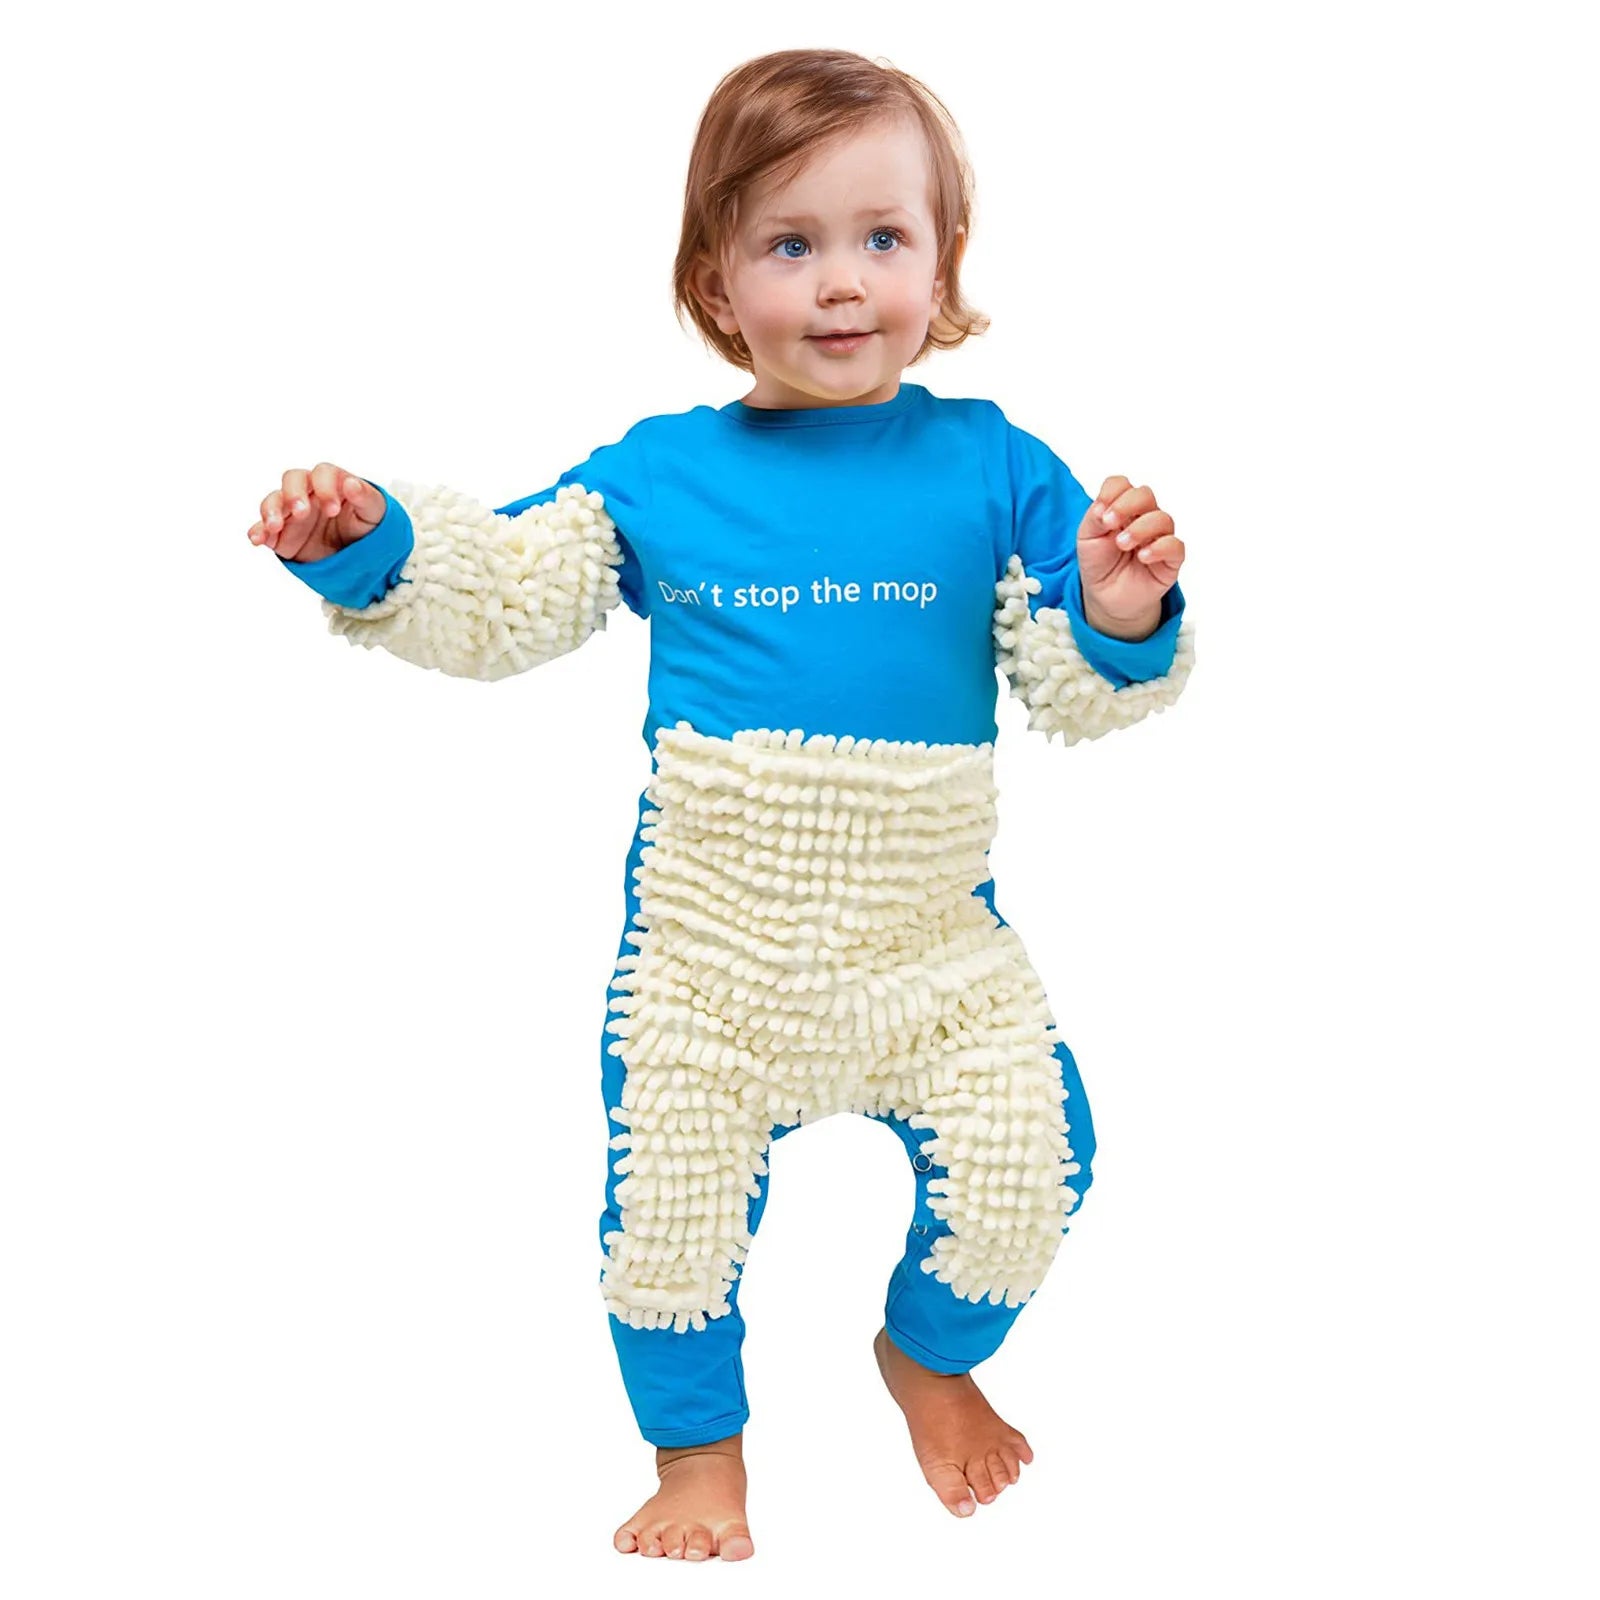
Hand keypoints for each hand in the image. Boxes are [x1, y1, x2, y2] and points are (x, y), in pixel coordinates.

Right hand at [248, 462, 385, 562]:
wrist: (359, 553)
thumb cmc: (367, 523)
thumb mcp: (375, 511)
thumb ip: (365, 496)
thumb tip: (352, 483)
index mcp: (331, 482)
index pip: (323, 473)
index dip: (325, 487)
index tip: (333, 509)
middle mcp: (307, 492)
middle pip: (292, 480)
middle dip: (294, 494)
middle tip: (302, 512)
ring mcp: (291, 512)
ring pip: (273, 501)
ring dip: (271, 511)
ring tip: (275, 526)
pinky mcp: (281, 533)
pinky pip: (263, 529)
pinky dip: (258, 532)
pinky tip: (258, 539)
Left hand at [1076, 475, 1185, 635]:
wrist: (1107, 597)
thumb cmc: (1099, 564)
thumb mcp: (1086, 539)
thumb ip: (1094, 518)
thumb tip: (1103, 505)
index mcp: (1121, 509)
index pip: (1122, 485)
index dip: (1112, 492)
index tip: (1100, 513)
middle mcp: (1143, 518)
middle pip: (1145, 494)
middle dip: (1126, 505)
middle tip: (1109, 524)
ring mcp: (1158, 537)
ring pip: (1162, 518)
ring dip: (1140, 529)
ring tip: (1122, 544)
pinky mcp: (1170, 559)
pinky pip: (1175, 546)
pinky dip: (1159, 548)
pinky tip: (1142, 556)